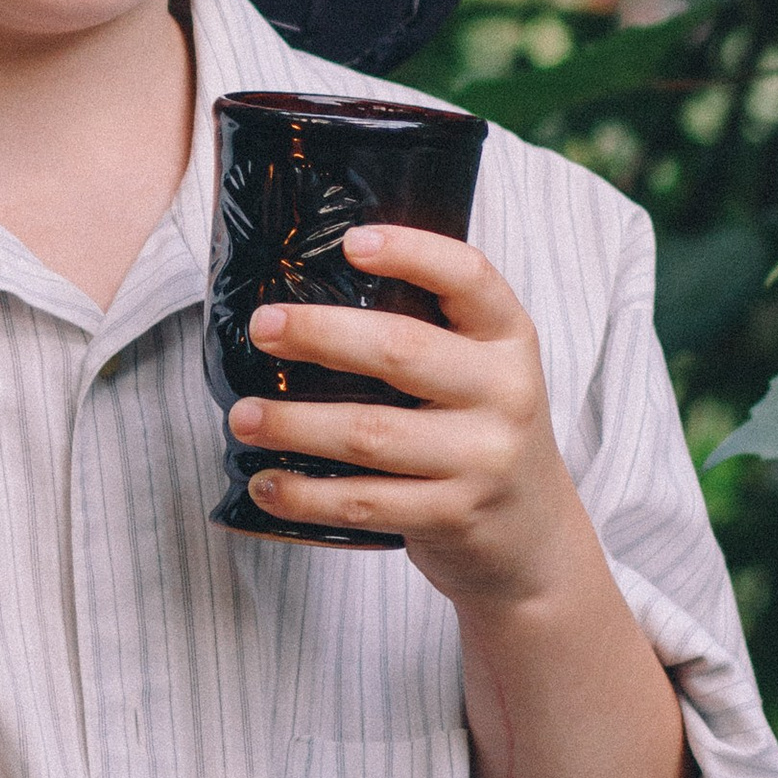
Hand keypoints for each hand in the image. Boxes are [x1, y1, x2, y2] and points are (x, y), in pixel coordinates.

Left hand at [232, 224, 596, 611]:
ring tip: (244, 417)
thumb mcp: (482, 371)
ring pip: (370, 433)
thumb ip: (429, 332)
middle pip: (402, 350)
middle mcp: (505, 393)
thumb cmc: (481, 433)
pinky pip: (365, 501)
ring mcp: (483, 459)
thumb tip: (309, 294)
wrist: (533, 534)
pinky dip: (306, 494)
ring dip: (294, 424)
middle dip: (319, 334)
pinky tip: (267, 484)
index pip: (469, 277)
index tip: (351, 243)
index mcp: (509, 339)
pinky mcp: (454, 514)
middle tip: (262, 328)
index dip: (412, 252)